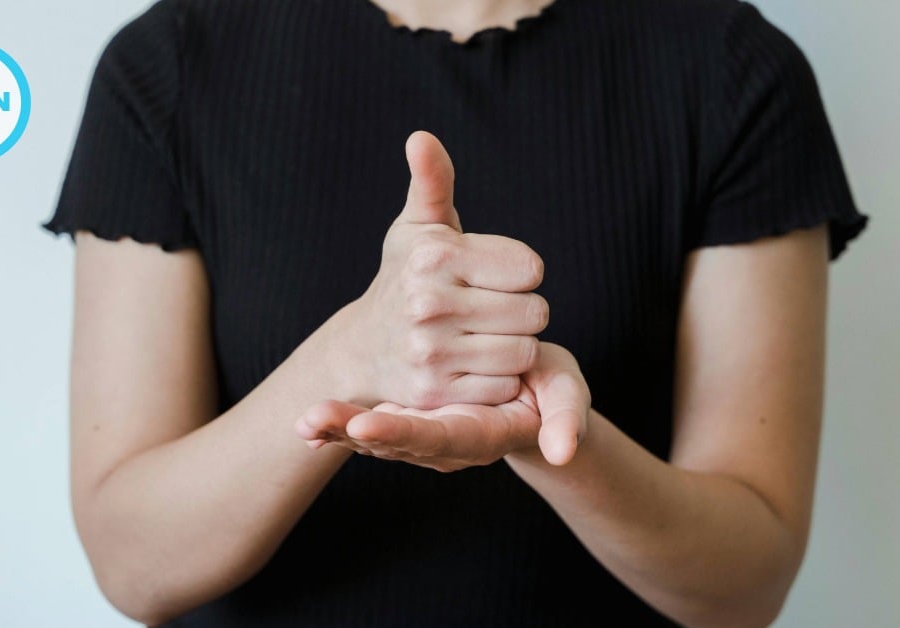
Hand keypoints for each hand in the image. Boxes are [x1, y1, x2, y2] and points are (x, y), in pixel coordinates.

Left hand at [297, 342, 589, 469]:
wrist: (530, 397)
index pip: (440, 437)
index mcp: (481, 435)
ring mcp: (424, 438)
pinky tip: (305, 425)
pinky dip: (339, 429)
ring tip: (304, 422)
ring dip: (338, 431)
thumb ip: (566, 420)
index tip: (370, 426)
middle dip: (353, 433)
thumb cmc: (550, 393)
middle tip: (313, 420)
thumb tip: (562, 449)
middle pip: (396, 443)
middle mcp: (446, 445)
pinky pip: (370, 430)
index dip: (406, 433)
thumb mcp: (566, 398)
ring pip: (376, 441)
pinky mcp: (407, 426)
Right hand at [336, 130, 549, 408]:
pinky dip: (499, 379)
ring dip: (514, 346)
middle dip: (522, 311)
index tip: (491, 276)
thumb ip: (433, 181)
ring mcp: (432, 352)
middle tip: (489, 310)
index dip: (520, 272)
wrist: (363, 349)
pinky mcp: (437, 394)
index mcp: (434, 256)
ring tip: (483, 336)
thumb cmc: (405, 278)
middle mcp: (429, 303)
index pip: (531, 267)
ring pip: (525, 350)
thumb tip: (421, 137)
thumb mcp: (418, 227)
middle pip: (536, 312)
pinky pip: (506, 386)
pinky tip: (473, 365)